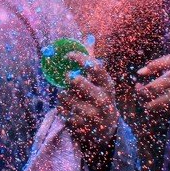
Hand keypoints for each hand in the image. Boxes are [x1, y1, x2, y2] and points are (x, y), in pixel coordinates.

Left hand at [58, 52, 118, 170]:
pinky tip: (69, 109)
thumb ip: (93, 61)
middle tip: (68, 78)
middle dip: (69, 78)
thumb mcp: (101, 83)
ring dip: (62, 94)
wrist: (107, 131)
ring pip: (65, 96)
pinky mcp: (81, 127)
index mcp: (108, 86)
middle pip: (77, 81)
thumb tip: (88, 39)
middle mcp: (103, 101)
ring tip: (69, 97)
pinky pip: (61, 110)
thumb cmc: (100, 98)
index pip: (95, 67)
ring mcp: (93, 115)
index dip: (79, 58)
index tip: (68, 56)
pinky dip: (61, 108)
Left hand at [136, 50, 169, 115]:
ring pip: (164, 114)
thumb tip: (139, 72)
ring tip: (159, 98)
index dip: (140, 91)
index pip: (148, 92)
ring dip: (158, 109)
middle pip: (153, 107)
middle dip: (146, 103)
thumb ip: (157, 64)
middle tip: (146, 97)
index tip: (138, 86)